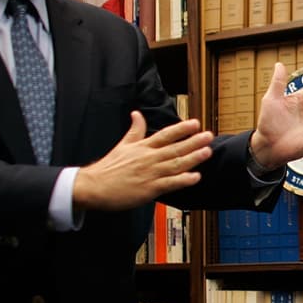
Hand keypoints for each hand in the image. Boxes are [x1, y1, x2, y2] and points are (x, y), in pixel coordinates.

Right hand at [73, 112, 213, 209]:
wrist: (94, 186)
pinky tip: (195, 177)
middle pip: (175, 148)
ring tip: (207, 152)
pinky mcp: (149, 188)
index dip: (182, 129)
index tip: (195, 123)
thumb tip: (137, 114)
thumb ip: (134, 130)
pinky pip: (170, 183)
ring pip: (176, 164)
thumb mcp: (122, 144)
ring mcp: (150, 173)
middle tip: (208, 135)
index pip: (166, 135)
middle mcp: (149, 158)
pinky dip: (183, 180)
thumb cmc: (108, 168)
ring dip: (193, 158)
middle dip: (194, 141)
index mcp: (143, 147)